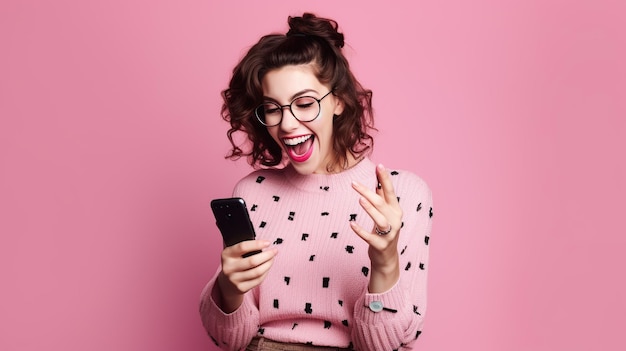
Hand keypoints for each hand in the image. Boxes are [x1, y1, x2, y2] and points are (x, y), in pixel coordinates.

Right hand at [217, 240, 276, 312]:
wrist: (227, 283)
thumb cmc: (235, 262)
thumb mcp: (234, 253)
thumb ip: (245, 248)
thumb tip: (264, 244)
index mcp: (226, 255)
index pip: (243, 247)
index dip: (257, 244)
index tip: (268, 243)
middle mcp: (228, 267)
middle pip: (252, 261)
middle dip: (267, 255)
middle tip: (274, 251)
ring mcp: (234, 279)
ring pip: (257, 272)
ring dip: (268, 264)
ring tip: (272, 259)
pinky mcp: (241, 288)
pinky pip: (258, 280)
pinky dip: (265, 273)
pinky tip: (267, 267)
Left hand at [350, 164, 402, 292]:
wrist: (387, 257)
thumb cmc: (385, 231)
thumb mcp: (386, 213)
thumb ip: (382, 197)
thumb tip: (378, 178)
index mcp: (395, 210)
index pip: (390, 191)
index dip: (385, 179)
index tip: (379, 165)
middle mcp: (395, 220)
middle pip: (381, 203)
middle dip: (368, 192)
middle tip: (354, 183)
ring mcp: (389, 234)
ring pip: (380, 219)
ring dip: (370, 209)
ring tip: (360, 199)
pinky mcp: (380, 245)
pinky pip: (369, 237)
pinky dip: (360, 231)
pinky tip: (351, 224)